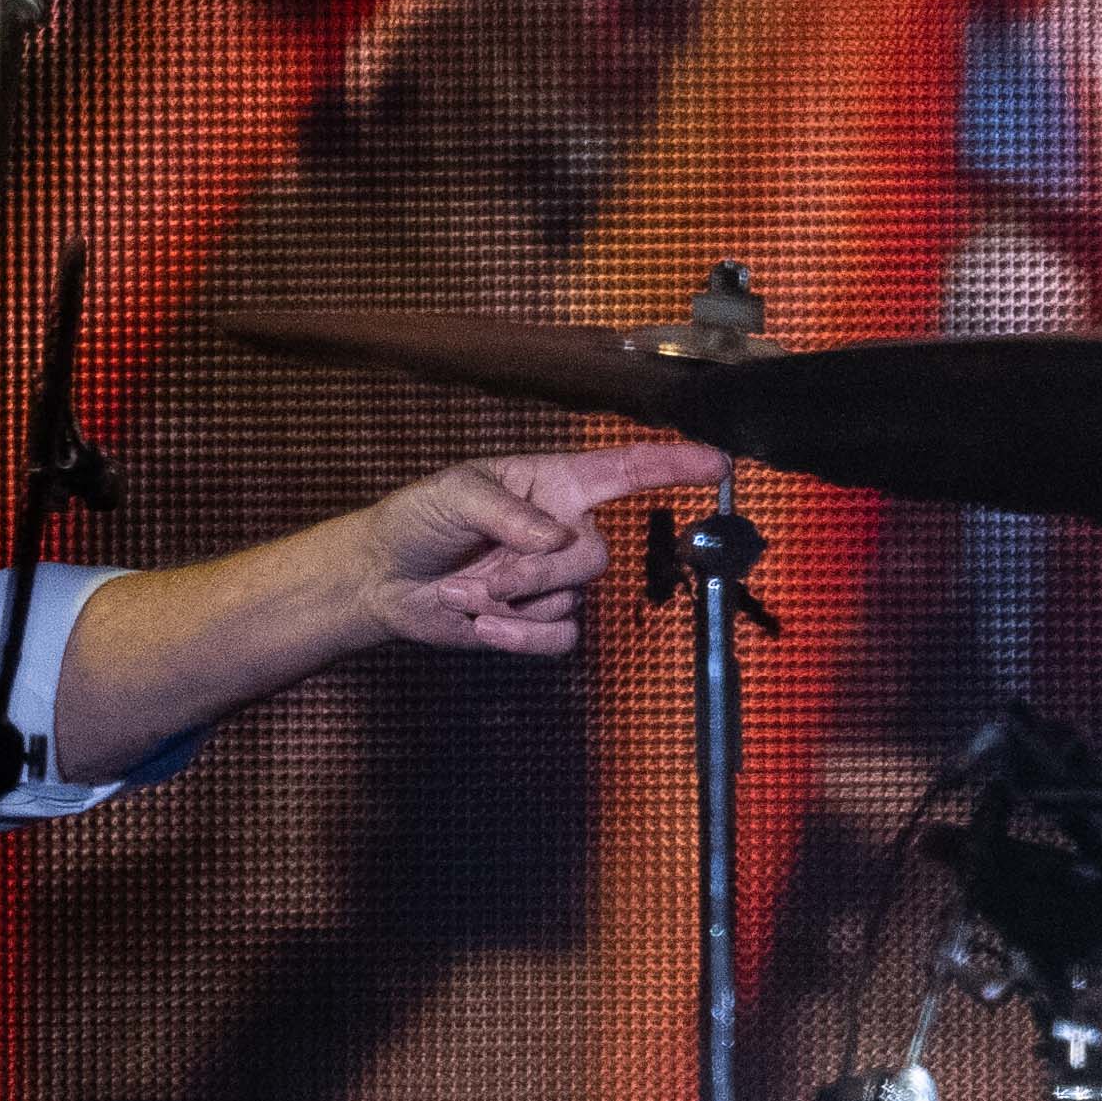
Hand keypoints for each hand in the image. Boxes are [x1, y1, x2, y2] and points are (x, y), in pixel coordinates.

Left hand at [351, 442, 714, 661]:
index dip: (673, 465)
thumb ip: (507, 510)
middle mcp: (564, 528)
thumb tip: (557, 537)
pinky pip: (559, 637)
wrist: (383, 581)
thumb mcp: (451, 495)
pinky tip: (482, 625)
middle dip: (537, 574)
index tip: (718, 463)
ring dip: (514, 604)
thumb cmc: (417, 520)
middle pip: (595, 556)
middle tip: (487, 578)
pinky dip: (518, 637)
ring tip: (464, 593)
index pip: (625, 471)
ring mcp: (554, 579)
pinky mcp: (539, 620)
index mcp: (553, 483)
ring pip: (573, 600)